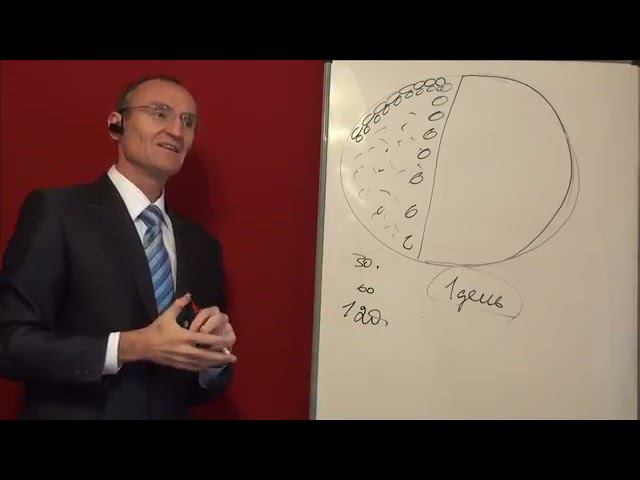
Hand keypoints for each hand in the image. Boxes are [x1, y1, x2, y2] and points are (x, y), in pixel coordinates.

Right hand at [118, 294, 236, 370]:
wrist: (143, 346)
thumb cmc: (156, 330)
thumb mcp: (167, 315)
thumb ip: (179, 304)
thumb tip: (189, 294)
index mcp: (186, 337)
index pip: (207, 340)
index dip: (220, 341)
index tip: (229, 341)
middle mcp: (187, 350)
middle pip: (209, 355)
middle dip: (222, 357)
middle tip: (233, 357)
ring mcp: (183, 360)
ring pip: (203, 363)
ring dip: (215, 363)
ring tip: (226, 362)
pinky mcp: (179, 366)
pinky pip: (195, 368)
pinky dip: (205, 366)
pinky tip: (211, 365)